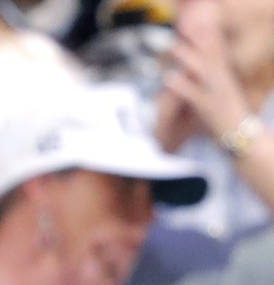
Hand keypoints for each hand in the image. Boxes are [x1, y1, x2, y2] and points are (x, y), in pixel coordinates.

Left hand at [160, 0, 250, 143]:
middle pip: (210, 55)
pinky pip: (193, 96)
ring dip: (188, 58)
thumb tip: (197, 65)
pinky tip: (169, 78)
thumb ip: (212, 77)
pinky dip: (181, 86)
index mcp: (224, 76)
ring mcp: (216, 94)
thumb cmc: (229, 116)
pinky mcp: (209, 109)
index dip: (207, 34)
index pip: (217, 50)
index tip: (196, 19)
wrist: (242, 138)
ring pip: (202, 72)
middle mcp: (222, 81)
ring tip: (173, 46)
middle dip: (198, 39)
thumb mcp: (222, 92)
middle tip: (185, 23)